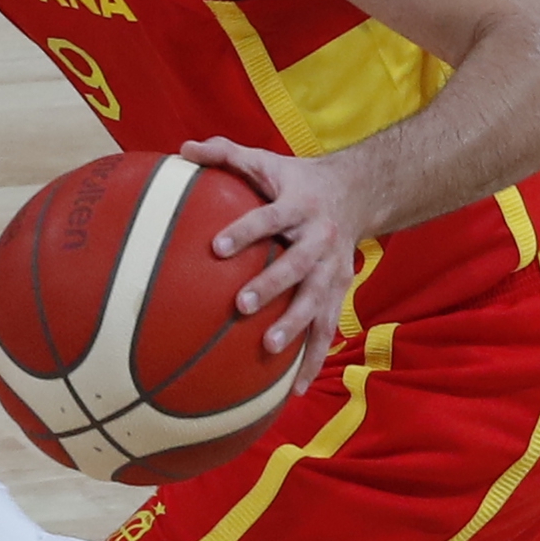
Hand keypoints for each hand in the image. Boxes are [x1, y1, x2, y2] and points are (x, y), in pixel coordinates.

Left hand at [185, 135, 369, 362]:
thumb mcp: (265, 161)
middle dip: (271, 285)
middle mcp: (319, 240)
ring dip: (294, 326)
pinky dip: (312, 361)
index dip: (245, 231)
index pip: (270, 218)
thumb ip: (225, 153)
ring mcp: (332, 270)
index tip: (217, 246)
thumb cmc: (295, 180)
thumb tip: (182, 149)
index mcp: (298, 206)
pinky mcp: (339, 294)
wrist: (357, 193)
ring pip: (316, 302)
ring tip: (269, 348)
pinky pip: (326, 331)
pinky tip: (291, 391)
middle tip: (242, 304)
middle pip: (296, 265)